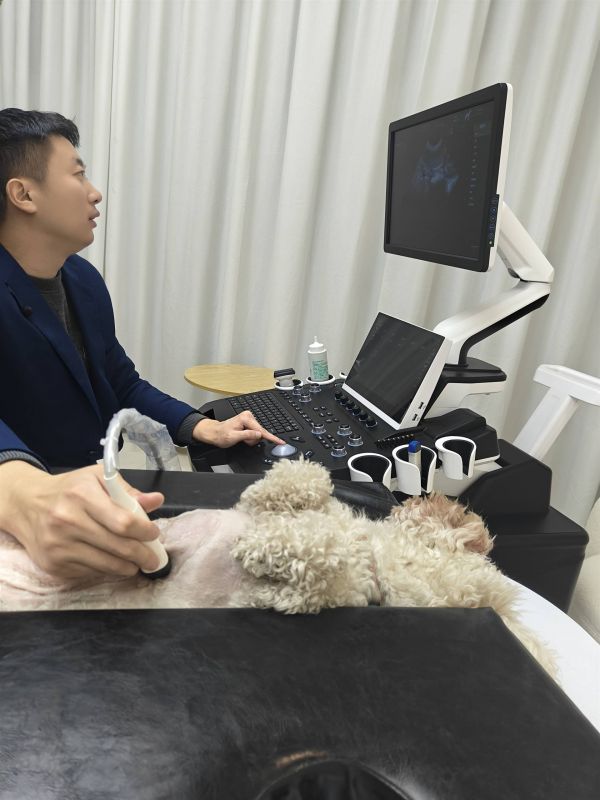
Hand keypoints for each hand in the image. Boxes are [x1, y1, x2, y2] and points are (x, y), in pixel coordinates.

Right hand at [0, 461, 164, 578]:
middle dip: (142, 555)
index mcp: (83, 495)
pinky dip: (106, 570)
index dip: (144, 531)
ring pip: (106, 565)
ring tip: (137, 563)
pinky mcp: (54, 564)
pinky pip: (90, 572)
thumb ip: (127, 491)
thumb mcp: (97, 478)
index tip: (154, 534)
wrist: (27, 504)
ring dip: (128, 567)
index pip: (123, 522)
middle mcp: (68, 520)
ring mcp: (59, 545)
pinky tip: (112, 563)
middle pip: (118, 546)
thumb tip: (156, 500)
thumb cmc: (69, 490)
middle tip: (154, 558)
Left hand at [192, 411, 284, 447]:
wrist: (214, 433)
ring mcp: (249, 419)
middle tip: (243, 440)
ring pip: (258, 434)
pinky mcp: (249, 423)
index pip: (261, 430)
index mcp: (246, 418)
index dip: (271, 438)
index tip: (279, 442)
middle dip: (253, 439)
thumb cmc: (221, 435)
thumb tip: (258, 435)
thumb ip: (247, 435)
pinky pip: (255, 433)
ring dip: (251, 439)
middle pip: (260, 433)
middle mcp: (248, 416)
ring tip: (241, 438)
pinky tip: (243, 437)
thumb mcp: (233, 437)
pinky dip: (250, 438)